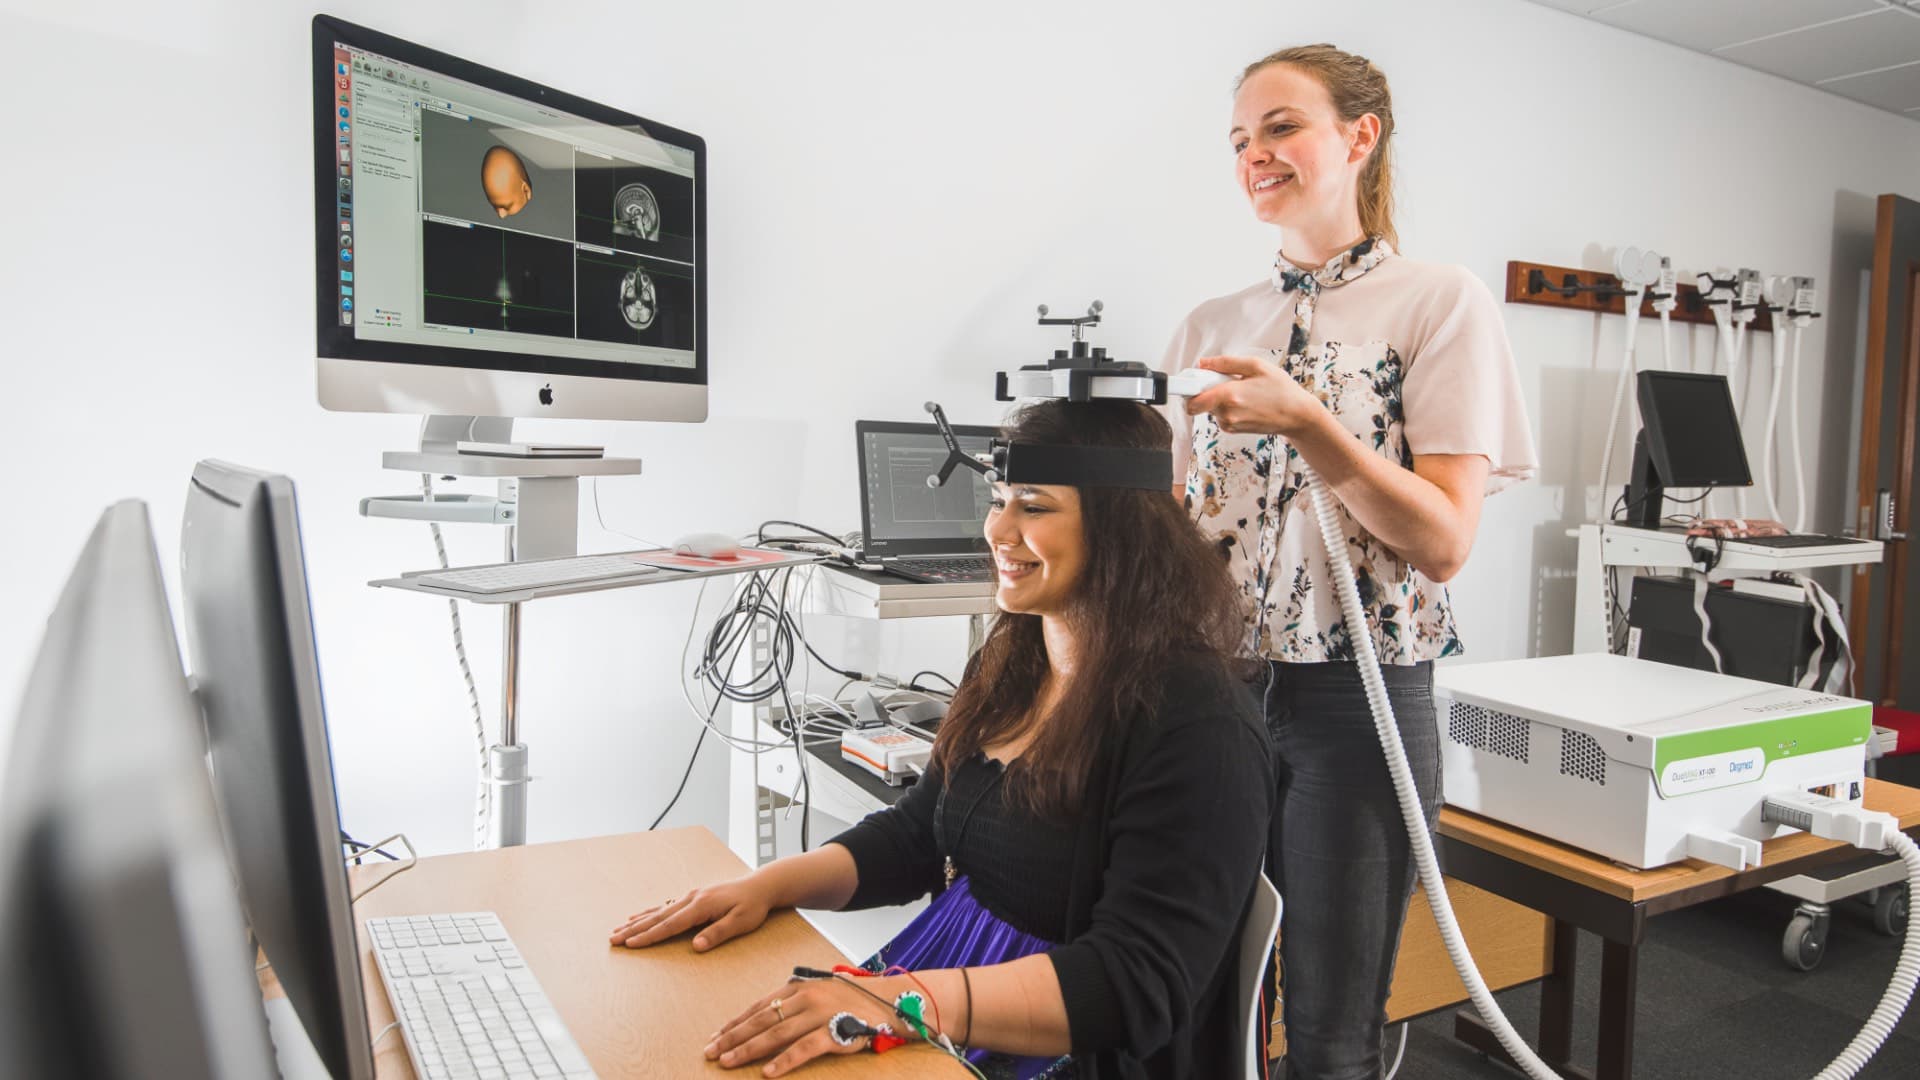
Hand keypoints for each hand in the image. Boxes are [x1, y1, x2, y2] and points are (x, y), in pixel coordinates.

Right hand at [608, 876, 772, 951]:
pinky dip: (650, 912)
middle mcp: (692, 899)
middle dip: (634, 929)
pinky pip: (666, 906)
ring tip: (618, 928)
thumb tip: (696, 945)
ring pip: (658, 911)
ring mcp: (691, 896)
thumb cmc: (753, 906)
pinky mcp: (693, 897)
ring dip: (637, 920)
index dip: (650, 936)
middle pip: (657, 917)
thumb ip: (718, 933)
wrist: (760, 885)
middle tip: (613, 939)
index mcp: (701, 906)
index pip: (670, 924)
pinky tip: (639, 916)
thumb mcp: (741, 922)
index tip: (631, 944)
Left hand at [706, 974, 915, 1075]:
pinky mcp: (833, 1032)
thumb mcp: (817, 991)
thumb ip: (793, 1001)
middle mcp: (804, 998)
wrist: (886, 1001)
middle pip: (760, 1020)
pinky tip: (767, 1073)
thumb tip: (765, 1015)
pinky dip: (784, 1061)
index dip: (735, 1022)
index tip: (715, 1036)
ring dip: (748, 1049)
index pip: (758, 1007)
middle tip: (711, 1051)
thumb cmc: (850, 998)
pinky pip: (803, 1049)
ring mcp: (818, 1015)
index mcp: (798, 988)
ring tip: (728, 1061)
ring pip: (775, 1034)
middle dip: (732, 1036)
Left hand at [1184, 354, 1321, 435]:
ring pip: (1210, 408)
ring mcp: (1229, 424)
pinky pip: (1220, 414)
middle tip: (1226, 381)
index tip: (1188, 382)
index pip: (1193, 401)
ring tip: (1243, 391)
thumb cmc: (1281, 389)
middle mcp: (1227, 414)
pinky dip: (1227, 407)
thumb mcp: (1256, 366)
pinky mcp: (1233, 429)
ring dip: (1219, 398)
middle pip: (1199, 402)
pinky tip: (1246, 401)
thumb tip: (1203, 363)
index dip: (1187, 390)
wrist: (1297, 415)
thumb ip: (1225, 363)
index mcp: (1230, 396)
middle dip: (1207, 390)